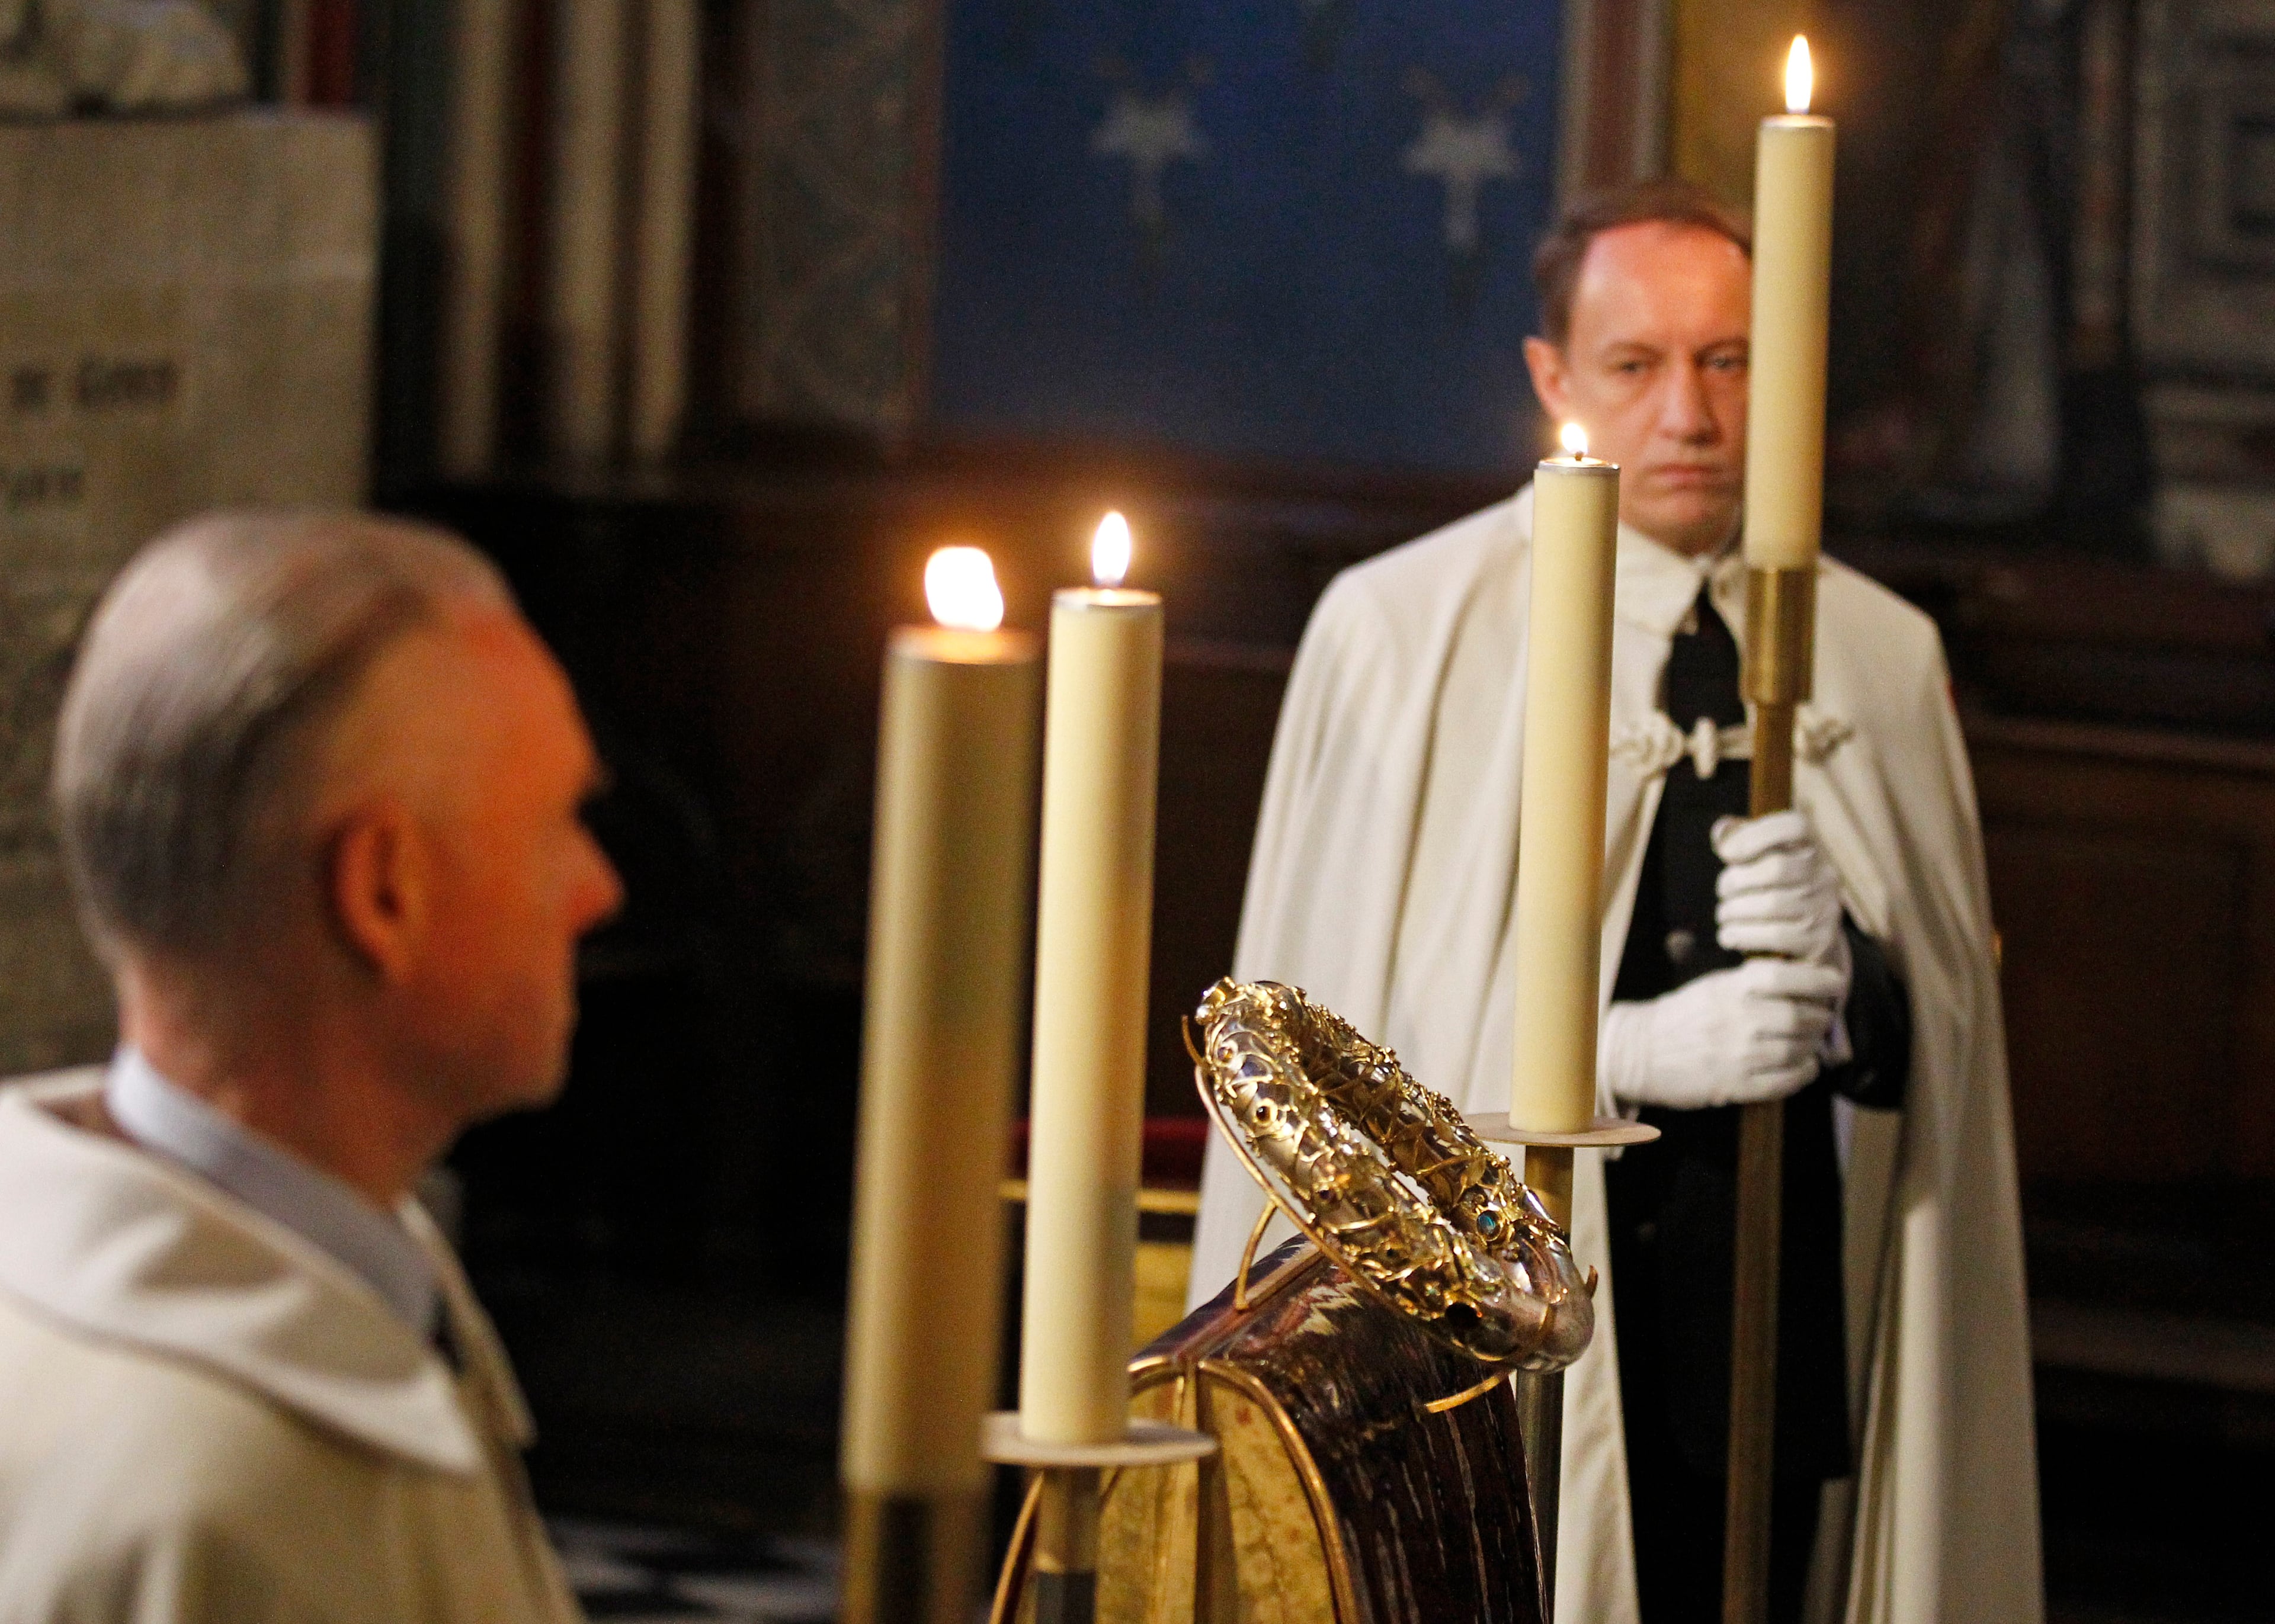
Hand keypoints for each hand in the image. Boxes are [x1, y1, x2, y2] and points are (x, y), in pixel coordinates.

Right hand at [1600, 958, 1846, 1109]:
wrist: (1639, 1053)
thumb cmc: (1681, 1017)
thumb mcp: (1713, 988)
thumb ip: (1751, 983)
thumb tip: (1799, 980)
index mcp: (1731, 989)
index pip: (1785, 976)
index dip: (1818, 979)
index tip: (1834, 983)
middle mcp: (1738, 1019)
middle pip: (1800, 1017)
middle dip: (1820, 1019)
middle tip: (1821, 1019)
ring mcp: (1737, 1055)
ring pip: (1798, 1051)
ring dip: (1812, 1048)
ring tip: (1809, 1044)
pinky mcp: (1735, 1085)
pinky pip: (1785, 1082)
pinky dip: (1803, 1075)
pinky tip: (1803, 1068)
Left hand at [1713, 809, 1849, 977]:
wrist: (1810, 948)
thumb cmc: (1774, 897)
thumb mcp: (1760, 867)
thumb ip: (1740, 844)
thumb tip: (1721, 832)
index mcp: (1812, 851)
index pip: (1796, 826)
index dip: (1757, 833)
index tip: (1727, 852)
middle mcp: (1825, 878)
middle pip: (1776, 867)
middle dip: (1737, 879)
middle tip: (1723, 891)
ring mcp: (1826, 911)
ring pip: (1771, 904)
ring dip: (1734, 911)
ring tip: (1724, 915)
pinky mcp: (1819, 942)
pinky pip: (1774, 935)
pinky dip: (1741, 935)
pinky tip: (1729, 936)